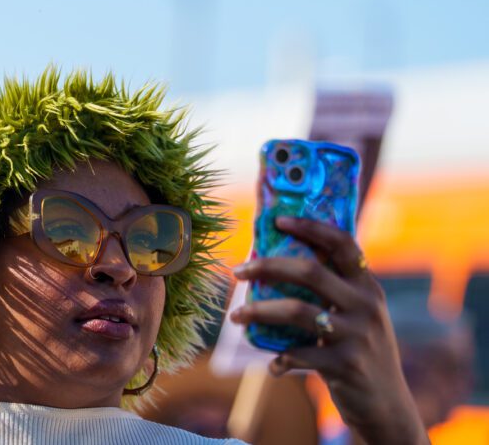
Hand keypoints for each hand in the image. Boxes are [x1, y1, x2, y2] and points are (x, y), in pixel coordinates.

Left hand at [229, 216, 428, 444]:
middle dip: (268, 266)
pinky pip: (299, 354)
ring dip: (259, 311)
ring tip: (235, 316)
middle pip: (310, 271)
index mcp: (367, 285)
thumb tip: (279, 260)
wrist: (388, 402)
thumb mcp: (357, 314)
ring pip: (297, 311)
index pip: (342, 243)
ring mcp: (357, 334)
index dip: (311, 227)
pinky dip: (280, 359)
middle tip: (238, 270)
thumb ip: (333, 289)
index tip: (278, 220)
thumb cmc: (359, 348)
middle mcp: (366, 304)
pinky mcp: (346, 364)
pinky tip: (273, 366)